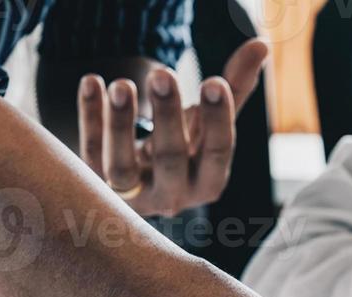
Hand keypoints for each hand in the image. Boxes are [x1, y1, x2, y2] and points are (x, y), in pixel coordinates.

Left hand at [77, 39, 267, 216]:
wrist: (140, 185)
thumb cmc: (183, 148)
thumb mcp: (207, 123)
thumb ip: (234, 88)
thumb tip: (262, 45)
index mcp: (208, 182)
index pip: (217, 153)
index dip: (218, 119)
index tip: (215, 82)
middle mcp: (173, 195)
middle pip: (171, 159)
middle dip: (167, 116)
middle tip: (162, 73)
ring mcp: (131, 195)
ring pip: (123, 168)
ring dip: (120, 124)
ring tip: (122, 84)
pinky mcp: (95, 185)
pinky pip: (90, 152)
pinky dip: (90, 117)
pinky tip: (92, 81)